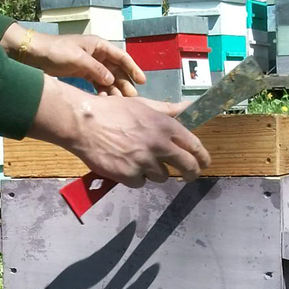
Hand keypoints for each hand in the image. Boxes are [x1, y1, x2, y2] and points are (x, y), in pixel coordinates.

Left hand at [1, 24, 144, 95]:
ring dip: (114, 89)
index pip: (121, 57)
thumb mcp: (77, 59)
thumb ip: (96, 70)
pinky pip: (96, 83)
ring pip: (107, 78)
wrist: (32, 54)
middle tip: (133, 98)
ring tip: (121, 103)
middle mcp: (96, 54)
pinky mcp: (81, 73)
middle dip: (125, 83)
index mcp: (98, 45)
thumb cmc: (55, 51)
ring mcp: (89, 64)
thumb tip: (111, 81)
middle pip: (116, 69)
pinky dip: (101, 91)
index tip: (142, 81)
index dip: (133, 68)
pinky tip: (105, 101)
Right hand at [28, 78, 210, 186]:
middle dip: (191, 173)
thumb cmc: (113, 111)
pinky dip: (134, 177)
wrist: (84, 123)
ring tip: (138, 160)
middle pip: (187, 166)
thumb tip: (189, 107)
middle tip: (188, 176)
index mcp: (165, 126)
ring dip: (154, 172)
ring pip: (161, 176)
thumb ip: (168, 111)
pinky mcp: (129, 176)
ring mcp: (144, 162)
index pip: (195, 146)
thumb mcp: (143, 105)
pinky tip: (124, 165)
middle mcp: (159, 145)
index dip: (203, 157)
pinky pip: (140, 183)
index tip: (204, 163)